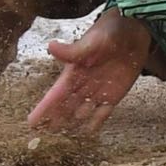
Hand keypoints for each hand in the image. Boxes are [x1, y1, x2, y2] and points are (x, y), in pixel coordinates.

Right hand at [28, 9, 151, 133]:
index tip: (31, 122)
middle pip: (65, 106)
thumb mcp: (92, 40)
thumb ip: (73, 50)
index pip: (55, 95)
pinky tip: (89, 132)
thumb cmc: (110, 30)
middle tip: (43, 135)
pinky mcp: (114, 94)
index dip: (44, 109)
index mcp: (74, 72)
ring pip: (81, 112)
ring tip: (61, 136)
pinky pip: (102, 113)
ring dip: (72, 123)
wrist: (134, 30)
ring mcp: (98, 91)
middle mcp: (83, 84)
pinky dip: (95, 122)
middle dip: (54, 119)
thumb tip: (50, 46)